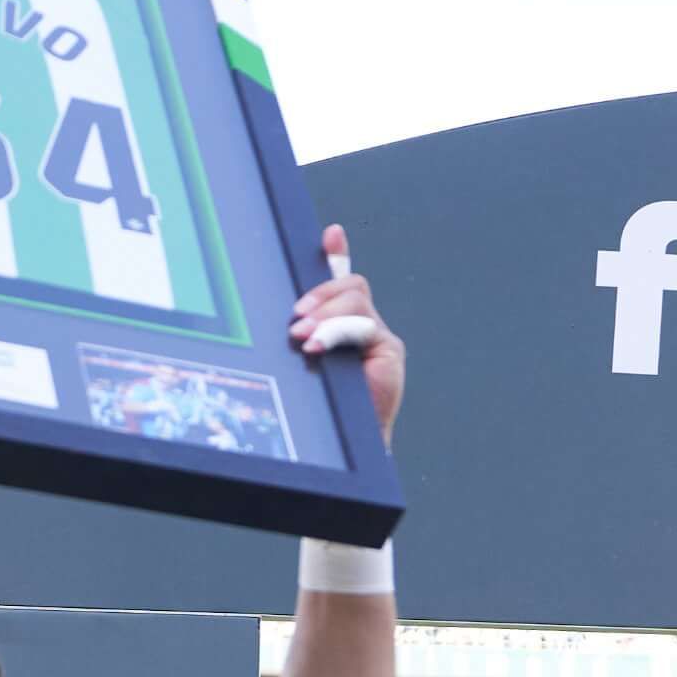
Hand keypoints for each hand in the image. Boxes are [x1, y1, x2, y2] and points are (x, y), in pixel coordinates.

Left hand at [290, 224, 405, 440]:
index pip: (342, 280)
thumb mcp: (304, 364)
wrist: (348, 441)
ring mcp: (378, 335)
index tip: (331, 234)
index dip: (338, 254)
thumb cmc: (323, 406)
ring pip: (356, 300)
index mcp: (341, 323)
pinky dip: (338, 331)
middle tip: (296, 320)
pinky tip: (319, 346)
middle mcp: (363, 323)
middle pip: (351, 285)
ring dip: (327, 315)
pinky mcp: (389, 350)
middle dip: (321, 294)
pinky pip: (364, 327)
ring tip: (305, 339)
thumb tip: (286, 321)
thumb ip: (304, 335)